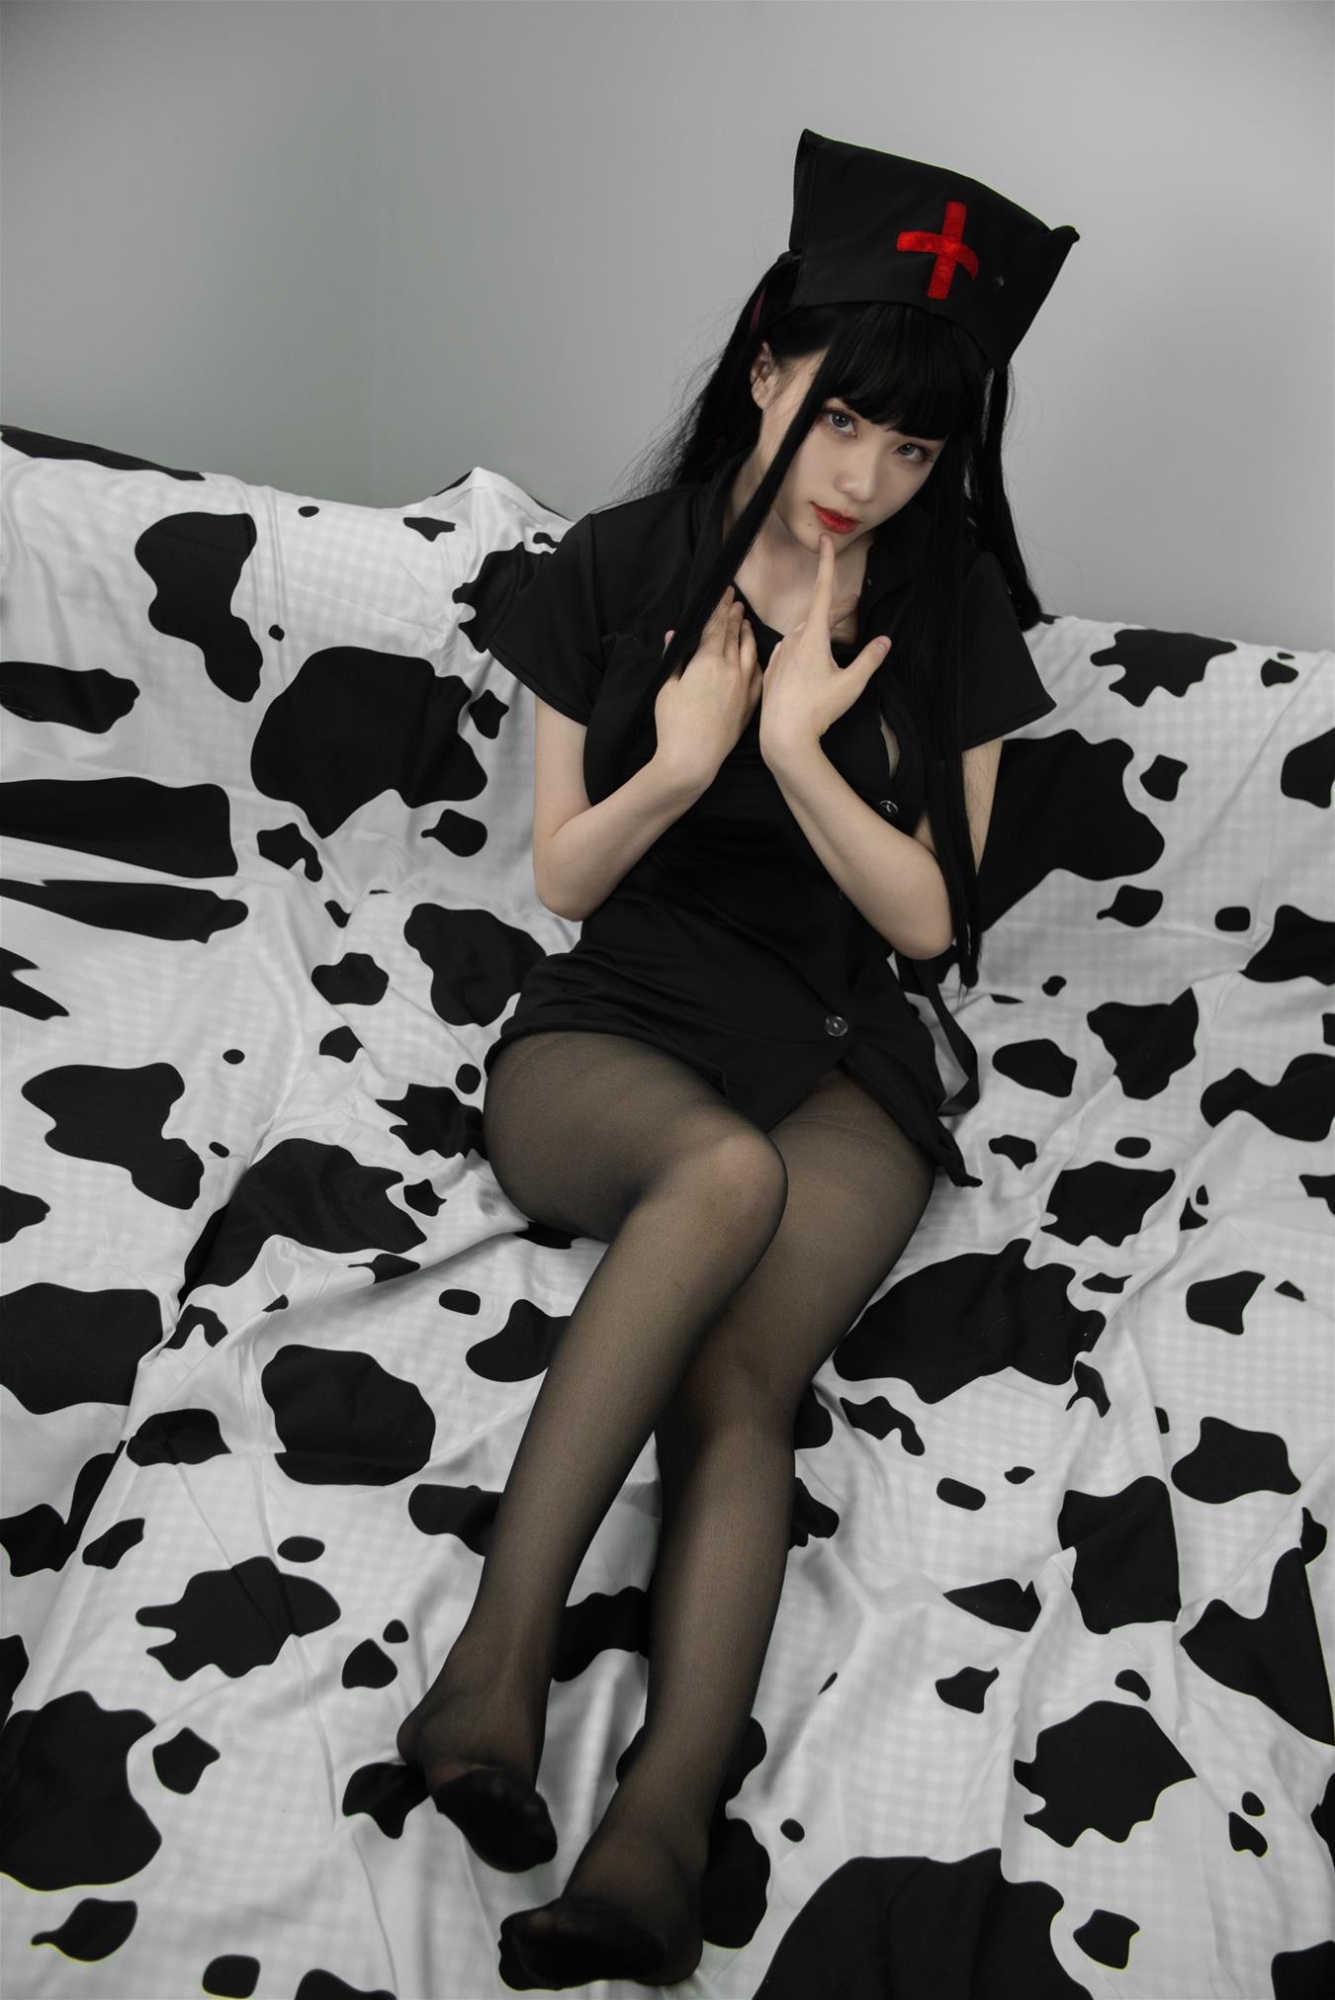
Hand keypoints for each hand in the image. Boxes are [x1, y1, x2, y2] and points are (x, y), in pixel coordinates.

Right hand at [653, 585, 761, 789]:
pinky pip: (758, 675)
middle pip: (734, 635)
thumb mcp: (667, 687)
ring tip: (746, 623)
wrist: (693, 758)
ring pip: (749, 652)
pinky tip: (755, 657)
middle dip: (734, 616)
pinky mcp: (750, 704)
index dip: (720, 607)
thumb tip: (675, 635)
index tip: (725, 592)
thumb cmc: (674, 724)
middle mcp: (730, 669)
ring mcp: (744, 687)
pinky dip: (756, 661)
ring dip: (747, 635)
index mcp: (707, 661)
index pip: (715, 626)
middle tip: (736, 601)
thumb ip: (674, 658)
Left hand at [758, 534, 890, 761]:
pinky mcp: (774, 669)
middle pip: (817, 615)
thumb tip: (884, 641)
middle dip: (836, 609)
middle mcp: (793, 641)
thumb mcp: (851, 685)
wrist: (783, 736)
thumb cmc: (817, 710)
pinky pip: (792, 649)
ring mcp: (781, 655)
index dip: (826, 565)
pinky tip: (814, 658)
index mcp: (812, 638)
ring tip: (838, 633)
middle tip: (853, 605)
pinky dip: (807, 646)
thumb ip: (869, 660)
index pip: (822, 592)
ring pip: (804, 632)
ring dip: (822, 629)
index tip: (825, 541)